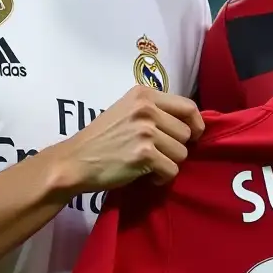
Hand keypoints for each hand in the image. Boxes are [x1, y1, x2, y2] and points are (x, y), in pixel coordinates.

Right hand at [53, 86, 204, 193]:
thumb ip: (155, 111)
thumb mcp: (127, 111)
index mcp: (144, 94)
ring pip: (182, 153)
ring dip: (168, 163)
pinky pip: (171, 170)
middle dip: (176, 148)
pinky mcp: (144, 154)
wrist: (75, 161)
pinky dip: (161, 178)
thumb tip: (190, 125)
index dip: (196, 124)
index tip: (193, 136)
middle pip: (187, 133)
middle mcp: (147, 109)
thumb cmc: (102, 138)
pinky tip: (145, 174)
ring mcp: (146, 131)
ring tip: (148, 163)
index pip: (188, 106)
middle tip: (156, 154)